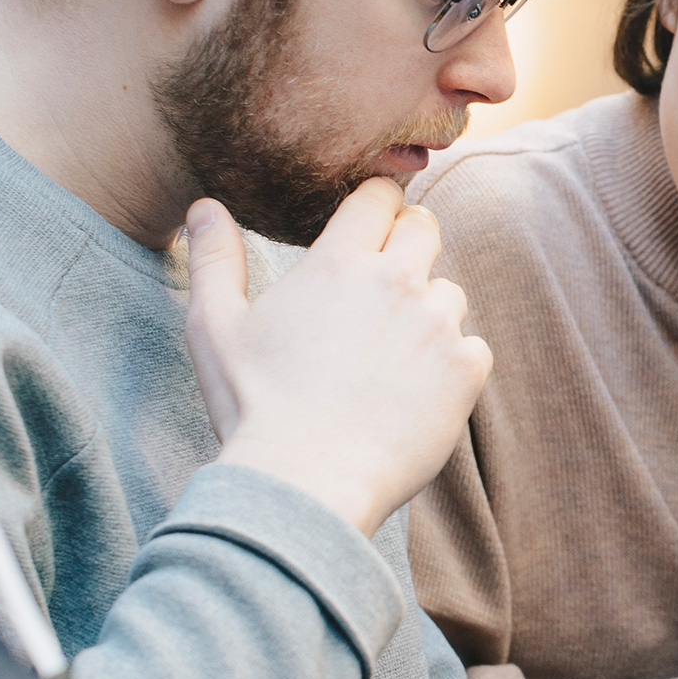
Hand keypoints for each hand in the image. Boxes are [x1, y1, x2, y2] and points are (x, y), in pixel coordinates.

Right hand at [186, 178, 490, 536]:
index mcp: (340, 261)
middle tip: (380, 291)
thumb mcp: (215, 327)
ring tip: (386, 360)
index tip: (367, 230)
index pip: (379, 196)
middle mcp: (397, 281)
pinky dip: (450, 365)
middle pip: (425, 228)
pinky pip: (472, 347)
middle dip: (407, 246)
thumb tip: (204, 206)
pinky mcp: (466, 369)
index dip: (375, 208)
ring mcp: (438, 324)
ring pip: (449, 293)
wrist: (306, 482)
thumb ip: (215, 258)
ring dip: (427, 313)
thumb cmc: (254, 406)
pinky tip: (411, 394)